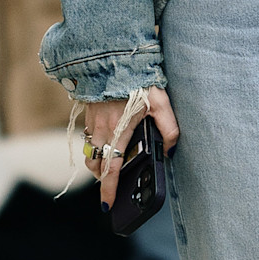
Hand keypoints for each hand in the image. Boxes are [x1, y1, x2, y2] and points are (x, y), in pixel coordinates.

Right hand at [84, 89, 178, 209]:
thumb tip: (170, 150)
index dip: (108, 189)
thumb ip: (169, 129)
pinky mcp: (89, 111)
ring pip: (90, 151)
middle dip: (102, 177)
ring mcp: (92, 120)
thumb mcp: (161, 103)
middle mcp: (100, 129)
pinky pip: (89, 136)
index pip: (109, 169)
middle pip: (95, 164)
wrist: (114, 55)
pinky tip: (109, 140)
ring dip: (98, 162)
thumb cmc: (139, 79)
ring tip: (111, 165)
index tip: (107, 204)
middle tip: (114, 183)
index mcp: (117, 131)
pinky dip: (95, 145)